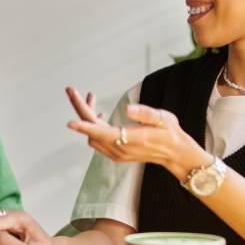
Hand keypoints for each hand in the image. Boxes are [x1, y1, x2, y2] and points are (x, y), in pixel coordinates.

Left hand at [65, 87, 211, 179]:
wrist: (175, 153)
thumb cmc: (170, 133)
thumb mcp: (163, 118)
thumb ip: (145, 113)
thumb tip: (127, 108)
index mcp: (129, 139)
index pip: (101, 133)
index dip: (84, 126)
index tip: (69, 122)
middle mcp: (119, 149)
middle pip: (92, 130)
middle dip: (81, 109)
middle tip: (71, 90)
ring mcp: (117, 153)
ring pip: (93, 135)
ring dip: (88, 117)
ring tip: (91, 96)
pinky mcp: (117, 154)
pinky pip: (99, 140)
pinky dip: (94, 127)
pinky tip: (100, 115)